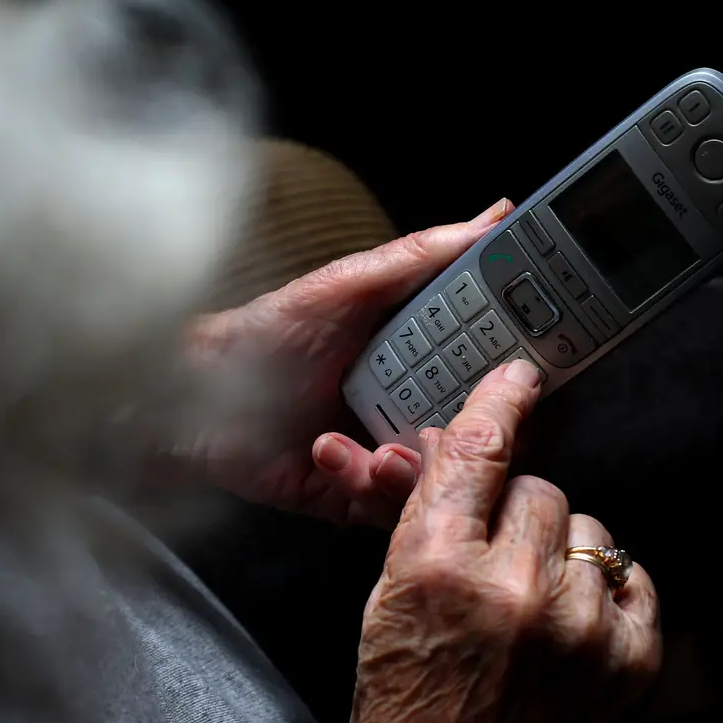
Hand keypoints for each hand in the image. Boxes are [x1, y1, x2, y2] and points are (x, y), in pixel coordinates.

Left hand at [179, 198, 515, 526]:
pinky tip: (333, 452)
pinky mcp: (353, 497)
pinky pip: (389, 507)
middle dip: (474, 429)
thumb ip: (423, 254)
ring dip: (417, 460)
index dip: (518, 372)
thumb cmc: (264, 334)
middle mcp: (411, 407)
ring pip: (442, 476)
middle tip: (454, 417)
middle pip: (478, 431)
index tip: (531, 368)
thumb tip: (496, 215)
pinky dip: (369, 482)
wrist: (191, 399)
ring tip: (385, 445)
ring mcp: (384, 456)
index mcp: (422, 356)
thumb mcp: (348, 285)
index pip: (492, 367)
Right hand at [350, 359, 660, 722]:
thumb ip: (417, 519)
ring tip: (529, 605)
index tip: (518, 376)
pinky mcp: (631, 659)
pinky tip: (570, 623)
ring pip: (586, 526)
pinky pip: (631, 573)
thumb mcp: (384, 606)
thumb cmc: (406, 712)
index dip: (498, 402)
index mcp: (437, 570)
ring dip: (557, 552)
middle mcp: (515, 590)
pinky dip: (602, 588)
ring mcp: (582, 627)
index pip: (478, 451)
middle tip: (494, 558)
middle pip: (536, 487)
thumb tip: (438, 444)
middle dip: (513, 512)